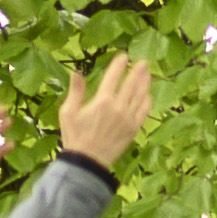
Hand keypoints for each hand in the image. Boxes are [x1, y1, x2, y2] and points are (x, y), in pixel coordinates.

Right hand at [58, 55, 155, 169]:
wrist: (87, 161)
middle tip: (144, 61)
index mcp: (101, 101)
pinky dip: (147, 101)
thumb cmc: (74, 136)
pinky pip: (144, 111)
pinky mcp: (134, 129)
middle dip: (138, 71)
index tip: (124, 56)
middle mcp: (118, 108)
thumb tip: (77, 72)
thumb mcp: (68, 112)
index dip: (120, 65)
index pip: (113, 77)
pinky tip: (148, 95)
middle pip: (131, 84)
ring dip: (145, 83)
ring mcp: (128, 118)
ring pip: (140, 96)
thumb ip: (76, 91)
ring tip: (148, 74)